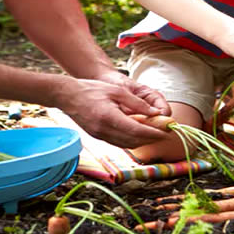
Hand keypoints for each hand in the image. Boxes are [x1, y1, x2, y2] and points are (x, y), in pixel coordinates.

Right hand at [53, 78, 171, 147]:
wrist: (67, 96)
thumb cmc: (92, 89)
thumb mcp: (117, 91)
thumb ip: (137, 103)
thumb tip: (155, 113)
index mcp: (109, 117)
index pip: (136, 131)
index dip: (153, 134)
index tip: (166, 132)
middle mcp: (104, 130)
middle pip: (133, 141)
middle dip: (151, 139)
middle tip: (164, 133)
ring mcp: (99, 135)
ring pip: (126, 144)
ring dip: (142, 141)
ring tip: (154, 133)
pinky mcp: (97, 136)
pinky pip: (118, 142)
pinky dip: (131, 140)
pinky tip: (138, 133)